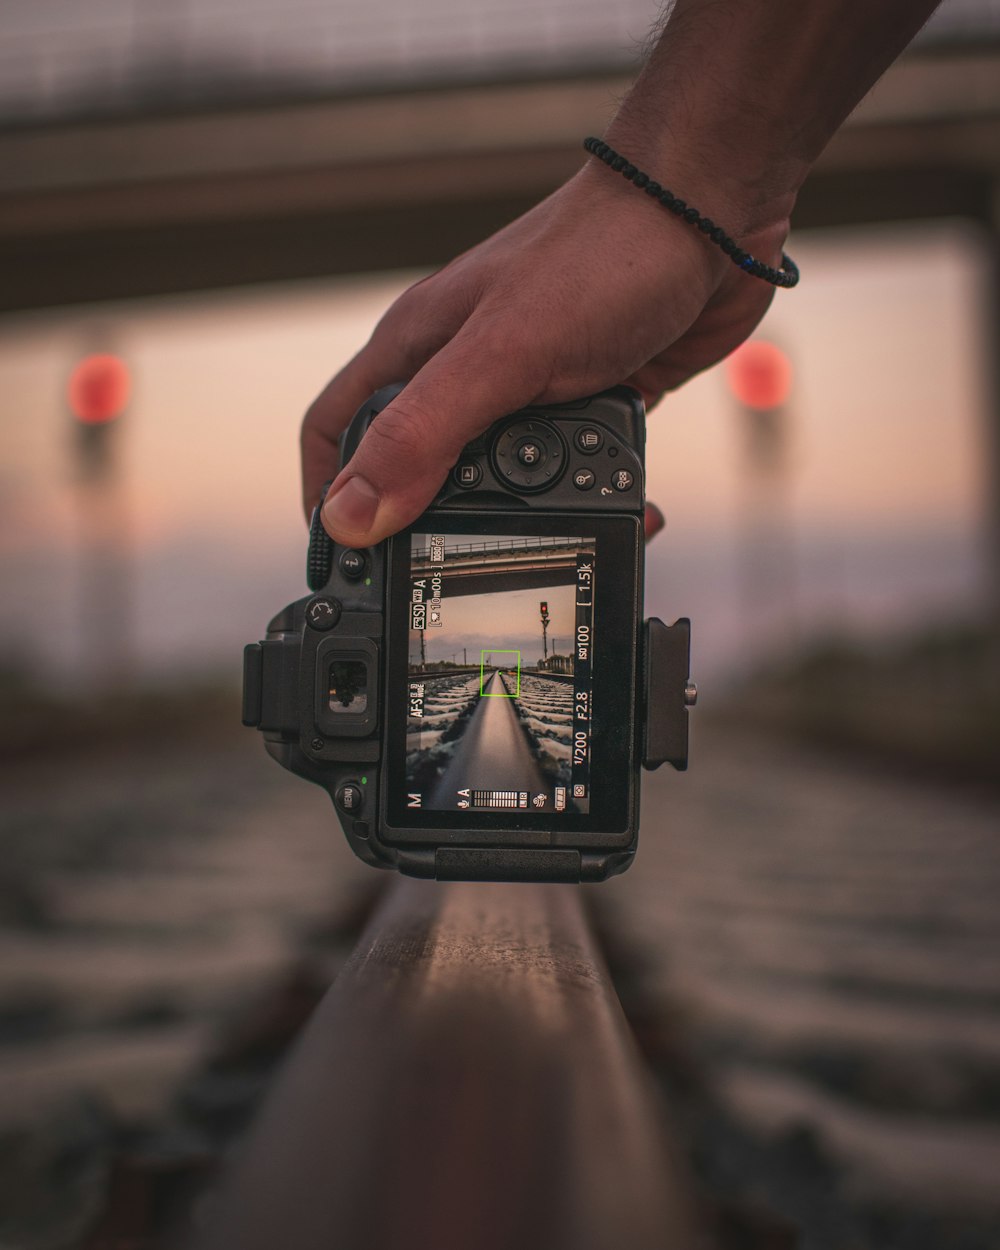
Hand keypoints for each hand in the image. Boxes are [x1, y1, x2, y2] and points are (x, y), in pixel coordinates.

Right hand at [301, 160, 784, 545]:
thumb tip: (352, 514)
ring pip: (496, 475)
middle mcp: (460, 367)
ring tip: (552, 539)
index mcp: (417, 348)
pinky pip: (567, 468)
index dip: (327, 495)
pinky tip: (616, 506)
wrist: (706, 217)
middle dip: (429, 521)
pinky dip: (587, 496)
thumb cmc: (601, 256)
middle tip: (448, 570)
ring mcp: (522, 385)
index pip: (337, 428)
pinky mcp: (581, 399)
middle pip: (412, 464)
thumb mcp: (499, 355)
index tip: (340, 559)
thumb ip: (423, 434)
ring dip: (522, 516)